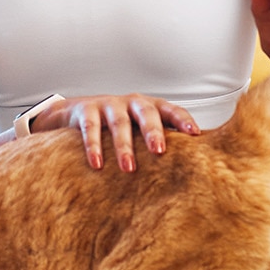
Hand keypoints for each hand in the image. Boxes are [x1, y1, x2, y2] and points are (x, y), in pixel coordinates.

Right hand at [30, 94, 200, 171]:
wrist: (74, 112)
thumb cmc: (117, 124)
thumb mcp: (139, 127)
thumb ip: (159, 138)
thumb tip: (192, 162)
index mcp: (149, 106)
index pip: (170, 110)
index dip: (183, 120)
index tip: (195, 133)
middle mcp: (131, 102)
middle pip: (146, 113)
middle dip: (153, 131)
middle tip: (159, 150)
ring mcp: (108, 104)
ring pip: (119, 123)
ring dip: (124, 146)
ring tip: (128, 168)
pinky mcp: (86, 110)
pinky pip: (90, 128)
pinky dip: (93, 146)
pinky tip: (97, 164)